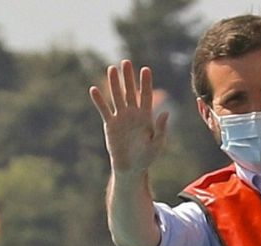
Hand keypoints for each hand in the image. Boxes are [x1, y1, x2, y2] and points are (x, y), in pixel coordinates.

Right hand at [88, 59, 168, 175]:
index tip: (145, 69)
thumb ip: (161, 129)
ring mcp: (121, 118)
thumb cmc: (146, 158)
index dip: (145, 83)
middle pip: (130, 91)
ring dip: (114, 83)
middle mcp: (132, 114)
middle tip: (126, 62)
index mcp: (146, 117)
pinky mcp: (110, 125)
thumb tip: (166, 113)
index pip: (146, 96)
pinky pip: (104, 110)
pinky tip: (94, 90)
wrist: (131, 168)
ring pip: (117, 97)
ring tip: (112, 69)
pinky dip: (99, 101)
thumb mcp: (157, 144)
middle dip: (129, 77)